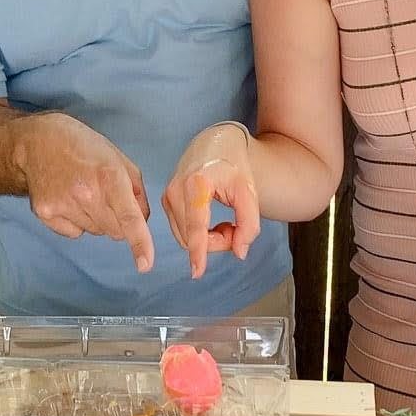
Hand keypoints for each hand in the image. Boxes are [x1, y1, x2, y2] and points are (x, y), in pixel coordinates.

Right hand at [16, 113, 155, 272]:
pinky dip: (76, 222)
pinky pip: (75, 233)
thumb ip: (137, 191)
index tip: (145, 264)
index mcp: (109, 176)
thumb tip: (141, 223)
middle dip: (118, 220)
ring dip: (96, 219)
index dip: (140, 243)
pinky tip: (68, 199)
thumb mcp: (118, 159)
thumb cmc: (83, 147)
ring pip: (96, 232)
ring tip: (83, 192)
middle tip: (104, 196)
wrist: (38, 142)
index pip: (129, 217)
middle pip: (115, 232)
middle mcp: (86, 193)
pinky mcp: (46, 213)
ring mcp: (63, 204)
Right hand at [162, 123, 261, 278]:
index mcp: (197, 183)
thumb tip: (239, 252)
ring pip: (185, 238)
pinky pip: (181, 231)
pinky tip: (212, 221)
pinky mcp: (165, 201)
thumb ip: (249, 224)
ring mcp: (168, 196)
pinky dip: (198, 234)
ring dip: (208, 240)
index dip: (199, 251)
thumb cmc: (233, 166)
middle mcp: (176, 190)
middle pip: (192, 237)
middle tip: (236, 230)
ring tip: (226, 224)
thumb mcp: (249, 192)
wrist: (214, 144)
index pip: (197, 225)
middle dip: (217, 243)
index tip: (197, 272)